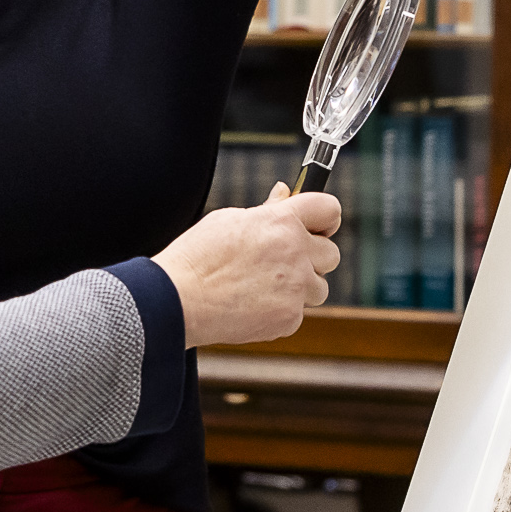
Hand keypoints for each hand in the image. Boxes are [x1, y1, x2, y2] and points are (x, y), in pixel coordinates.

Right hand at [153, 188, 343, 349]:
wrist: (178, 300)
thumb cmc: (196, 259)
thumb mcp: (228, 220)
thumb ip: (266, 210)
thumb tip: (284, 194)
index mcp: (281, 221)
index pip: (328, 208)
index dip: (326, 218)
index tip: (321, 226)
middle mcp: (295, 252)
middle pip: (331, 254)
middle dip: (313, 258)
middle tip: (284, 263)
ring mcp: (296, 288)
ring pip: (319, 288)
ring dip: (300, 288)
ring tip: (263, 287)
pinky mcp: (289, 318)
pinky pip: (298, 313)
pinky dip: (280, 311)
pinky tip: (253, 305)